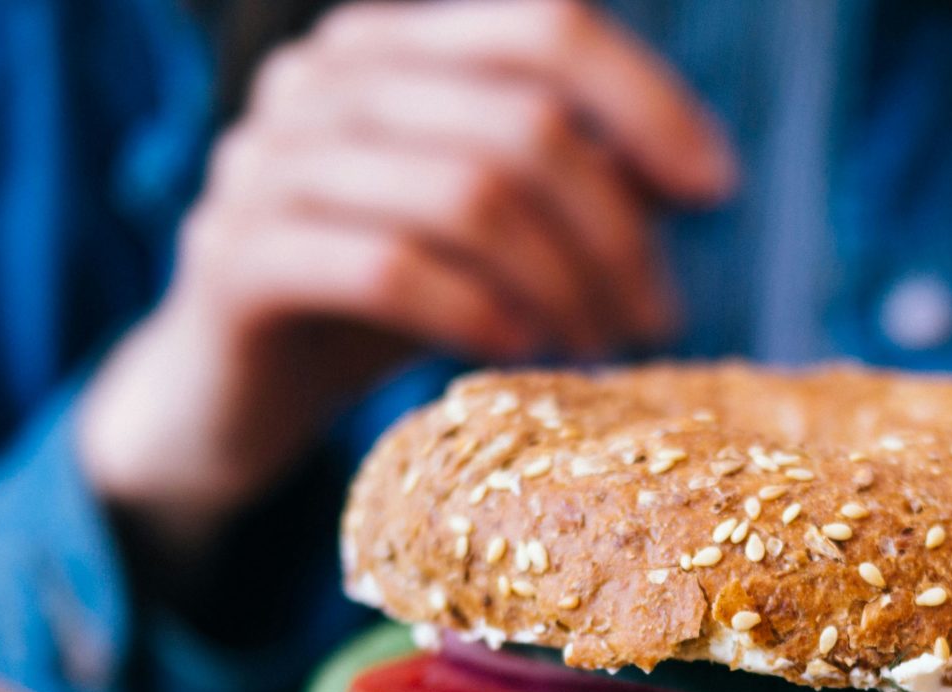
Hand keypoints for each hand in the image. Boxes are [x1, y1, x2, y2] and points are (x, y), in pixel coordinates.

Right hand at [79, 0, 733, 564]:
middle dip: (613, 230)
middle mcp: (319, 78)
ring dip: (559, 284)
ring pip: (463, 195)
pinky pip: (385, 267)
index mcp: (389, 43)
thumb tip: (695, 176)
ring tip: (597, 347)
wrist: (233, 395)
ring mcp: (266, 162)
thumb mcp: (487, 230)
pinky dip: (472, 310)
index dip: (645, 101)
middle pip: (519, 122)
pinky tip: (518, 349)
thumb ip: (569, 181)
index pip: (544, 27)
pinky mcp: (235, 258)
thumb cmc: (382, 301)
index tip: (718, 190)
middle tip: (658, 319)